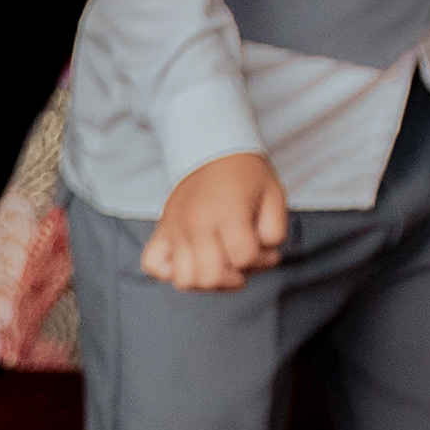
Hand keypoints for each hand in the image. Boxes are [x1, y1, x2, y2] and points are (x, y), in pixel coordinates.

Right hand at [142, 152, 287, 292]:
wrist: (212, 147)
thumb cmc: (246, 173)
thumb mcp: (275, 194)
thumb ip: (275, 230)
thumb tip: (264, 255)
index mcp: (227, 211)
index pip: (244, 257)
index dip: (263, 260)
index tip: (268, 250)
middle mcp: (197, 223)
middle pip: (212, 276)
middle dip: (236, 276)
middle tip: (245, 261)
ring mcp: (175, 228)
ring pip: (184, 280)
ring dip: (207, 281)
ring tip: (221, 265)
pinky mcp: (162, 230)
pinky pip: (153, 265)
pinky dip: (172, 272)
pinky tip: (193, 261)